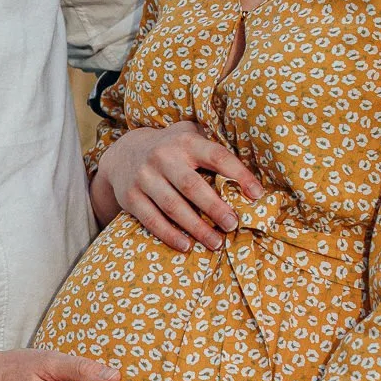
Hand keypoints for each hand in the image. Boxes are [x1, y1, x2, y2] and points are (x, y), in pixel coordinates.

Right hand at [92, 122, 263, 252]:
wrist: (122, 153)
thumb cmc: (170, 148)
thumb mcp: (189, 134)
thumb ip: (214, 143)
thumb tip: (255, 160)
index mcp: (185, 141)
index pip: (217, 156)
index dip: (239, 175)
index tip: (257, 195)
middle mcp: (162, 157)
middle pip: (192, 185)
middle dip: (215, 207)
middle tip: (233, 224)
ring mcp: (144, 177)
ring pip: (172, 206)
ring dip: (196, 227)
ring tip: (216, 243)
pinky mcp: (131, 197)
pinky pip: (152, 219)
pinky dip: (170, 235)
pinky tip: (187, 246)